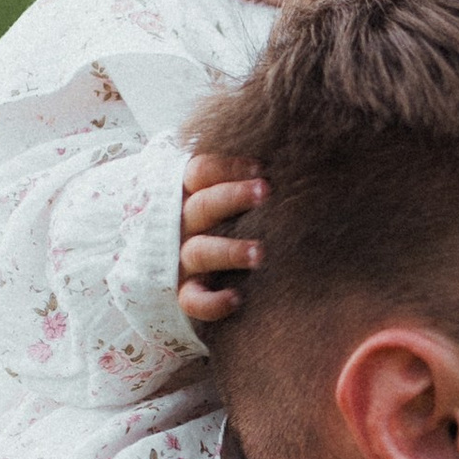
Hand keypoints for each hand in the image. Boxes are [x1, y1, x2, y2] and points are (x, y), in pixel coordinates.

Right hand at [179, 145, 266, 324]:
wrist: (167, 268)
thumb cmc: (212, 223)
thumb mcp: (215, 196)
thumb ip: (239, 179)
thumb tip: (290, 156)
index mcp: (188, 195)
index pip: (199, 172)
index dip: (227, 166)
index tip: (261, 167)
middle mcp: (181, 225)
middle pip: (202, 205)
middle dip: (233, 196)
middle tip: (266, 191)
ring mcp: (179, 260)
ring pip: (200, 251)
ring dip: (229, 250)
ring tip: (260, 253)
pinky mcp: (182, 293)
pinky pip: (191, 300)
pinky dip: (211, 302)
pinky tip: (236, 299)